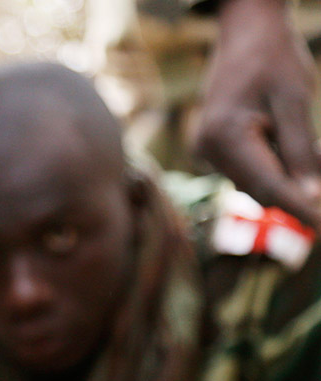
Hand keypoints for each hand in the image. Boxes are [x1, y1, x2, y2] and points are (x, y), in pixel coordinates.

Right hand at [196, 0, 320, 227]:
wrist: (244, 33)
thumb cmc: (273, 58)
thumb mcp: (295, 101)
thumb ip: (301, 151)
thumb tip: (312, 197)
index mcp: (225, 137)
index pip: (269, 186)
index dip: (302, 210)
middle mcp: (208, 150)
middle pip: (261, 190)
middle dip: (300, 195)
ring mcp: (207, 151)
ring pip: (257, 183)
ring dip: (290, 180)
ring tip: (316, 161)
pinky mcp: (213, 149)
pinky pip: (250, 170)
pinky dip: (277, 168)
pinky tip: (297, 153)